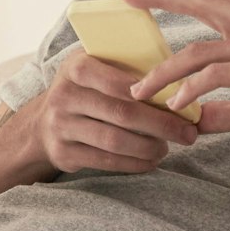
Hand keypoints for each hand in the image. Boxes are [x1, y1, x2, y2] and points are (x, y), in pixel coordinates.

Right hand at [30, 49, 200, 174]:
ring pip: (114, 140)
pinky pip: (105, 160)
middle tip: (187, 133)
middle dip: (161, 125)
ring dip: (148, 147)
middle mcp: (64, 95)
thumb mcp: (97, 68)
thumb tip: (181, 82)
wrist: (42, 123)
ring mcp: (61, 126)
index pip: (117, 80)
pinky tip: (150, 161)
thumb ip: (128, 68)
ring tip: (167, 148)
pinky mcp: (63, 153)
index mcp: (76, 67)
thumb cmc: (86, 90)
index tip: (179, 102)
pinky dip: (133, 163)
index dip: (150, 93)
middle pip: (122, 112)